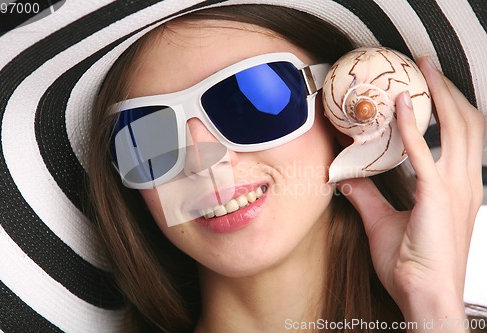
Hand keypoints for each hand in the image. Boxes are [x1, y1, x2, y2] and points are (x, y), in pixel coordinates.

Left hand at [338, 57, 484, 330]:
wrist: (424, 295)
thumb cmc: (413, 267)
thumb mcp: (384, 223)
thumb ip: (368, 197)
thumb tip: (347, 178)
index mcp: (458, 189)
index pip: (462, 137)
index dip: (448, 109)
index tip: (428, 90)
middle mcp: (464, 183)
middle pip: (467, 123)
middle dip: (449, 90)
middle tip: (427, 67)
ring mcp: (456, 187)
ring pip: (458, 127)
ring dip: (439, 95)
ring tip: (422, 72)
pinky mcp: (437, 195)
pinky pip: (424, 151)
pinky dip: (413, 125)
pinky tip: (400, 105)